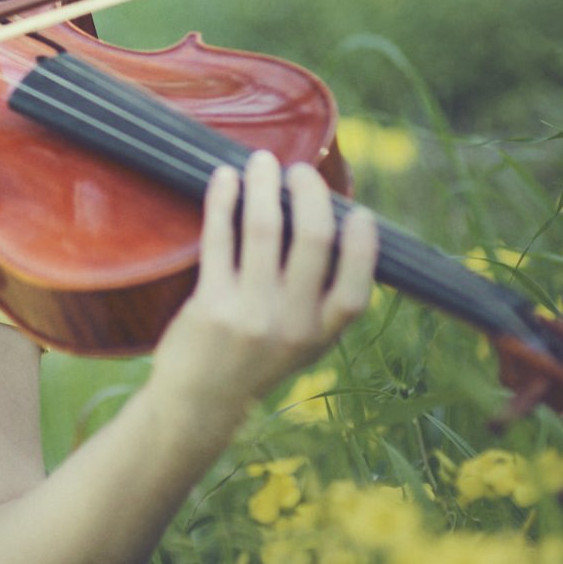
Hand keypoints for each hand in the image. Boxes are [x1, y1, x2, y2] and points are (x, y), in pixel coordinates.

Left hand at [144, 151, 377, 456]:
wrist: (199, 401)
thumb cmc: (254, 361)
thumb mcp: (302, 344)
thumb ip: (320, 301)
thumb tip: (332, 227)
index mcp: (321, 335)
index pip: (357, 287)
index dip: (363, 246)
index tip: (358, 212)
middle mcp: (291, 325)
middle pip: (314, 241)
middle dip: (309, 193)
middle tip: (300, 171)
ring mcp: (250, 313)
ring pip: (264, 229)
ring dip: (264, 185)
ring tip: (261, 162)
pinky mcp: (211, 304)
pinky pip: (220, 238)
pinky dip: (224, 201)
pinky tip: (225, 178)